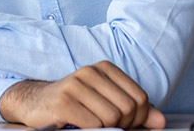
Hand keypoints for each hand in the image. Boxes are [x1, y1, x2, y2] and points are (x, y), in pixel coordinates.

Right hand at [0, 61, 165, 128]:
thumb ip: (135, 111)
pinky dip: (91, 130)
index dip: (137, 119)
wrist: (33, 103)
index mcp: (104, 68)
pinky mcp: (63, 102)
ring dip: (105, 129)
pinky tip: (79, 125)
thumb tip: (160, 121)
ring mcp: (76, 85)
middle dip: (122, 126)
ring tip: (92, 125)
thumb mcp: (106, 103)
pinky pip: (93, 124)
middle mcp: (90, 72)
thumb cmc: (72, 104)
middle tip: (106, 127)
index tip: (122, 123)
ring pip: (112, 118)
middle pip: (127, 109)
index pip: (140, 98)